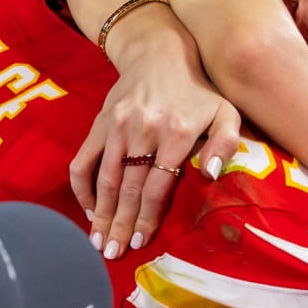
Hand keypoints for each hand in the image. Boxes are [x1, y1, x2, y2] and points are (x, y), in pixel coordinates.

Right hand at [70, 44, 240, 259]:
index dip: (147, 217)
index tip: (141, 242)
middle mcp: (144, 130)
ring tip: (97, 241)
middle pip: (128, 188)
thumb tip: (211, 177)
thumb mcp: (225, 113)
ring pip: (105, 179)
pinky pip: (83, 161)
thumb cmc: (198, 91)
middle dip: (120, 225)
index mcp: (177, 133)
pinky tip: (89, 210)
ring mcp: (117, 127)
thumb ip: (225, 144)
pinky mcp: (99, 123)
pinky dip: (82, 188)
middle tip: (112, 254)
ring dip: (100, 214)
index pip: (157, 185)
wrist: (159, 54)